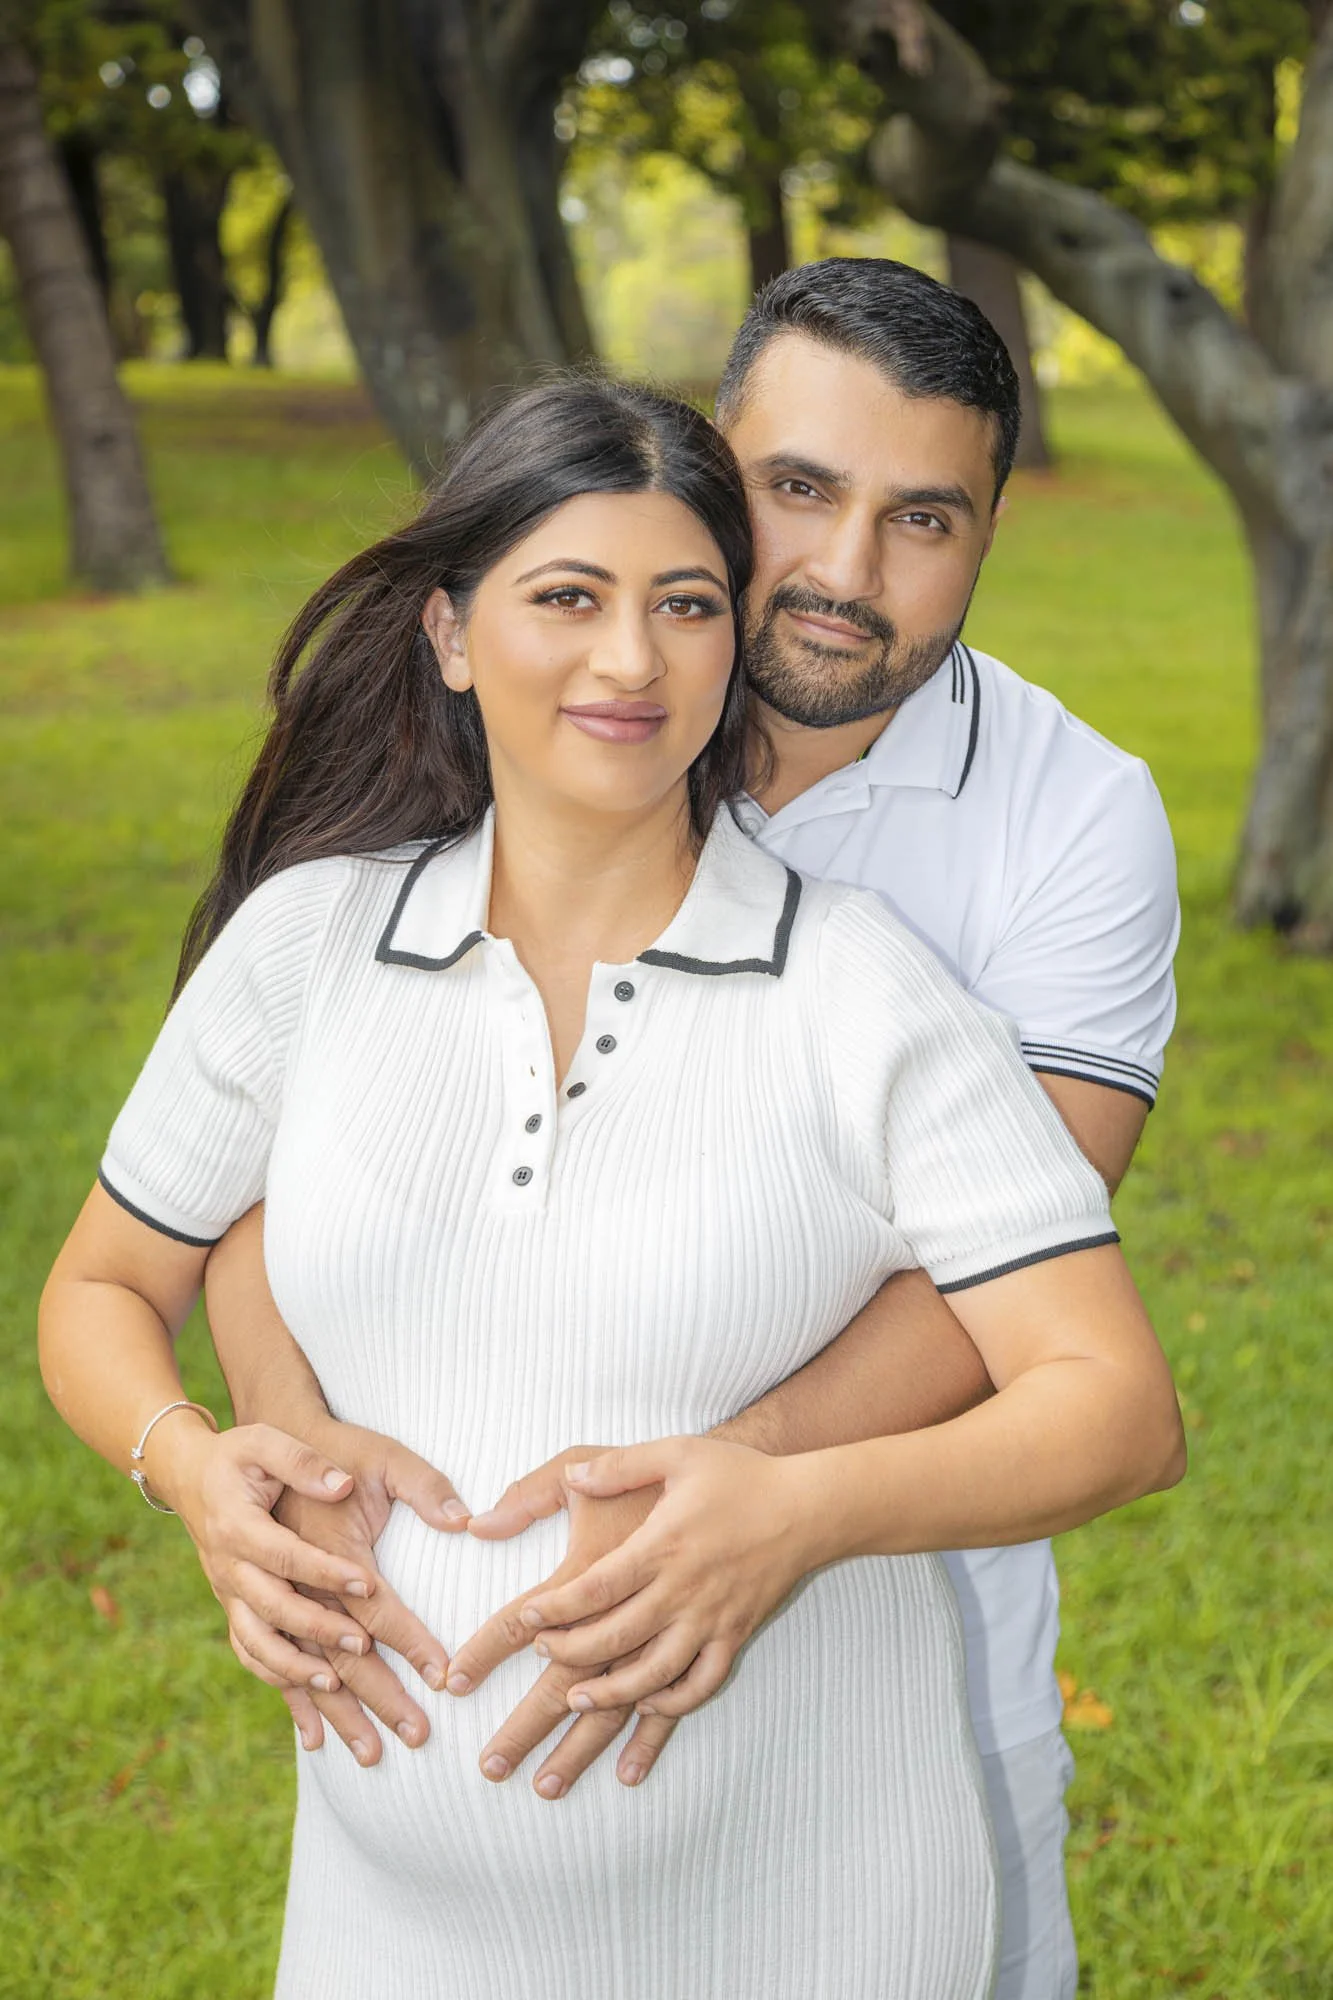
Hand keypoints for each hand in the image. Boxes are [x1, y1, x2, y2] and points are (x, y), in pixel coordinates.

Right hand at [156, 1413, 466, 1762]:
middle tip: (407, 1716)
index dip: (333, 1577)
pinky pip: (262, 1664)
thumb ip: (308, 1462)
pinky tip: (318, 1738)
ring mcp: (234, 1601)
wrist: (195, 1474)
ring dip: (322, 1700)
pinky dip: (289, 1698)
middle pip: (294, 1629)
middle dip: (354, 1675)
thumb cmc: (243, 1454)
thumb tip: (344, 1482)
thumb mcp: (269, 1441)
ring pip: (277, 1660)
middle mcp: (235, 1574)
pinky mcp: (241, 1615)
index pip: (297, 1560)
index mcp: (245, 1529)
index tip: (374, 1595)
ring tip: (368, 1739)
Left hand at [514, 1436, 822, 1716]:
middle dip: (570, 1654)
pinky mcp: (736, 1634)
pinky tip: (647, 1704)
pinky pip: (702, 1683)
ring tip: (578, 1699)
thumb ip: (620, 1465)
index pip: (596, 1589)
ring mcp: (712, 1618)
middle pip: (615, 1638)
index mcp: (663, 1545)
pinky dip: (672, 1702)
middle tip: (542, 1653)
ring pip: (654, 1673)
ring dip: (611, 1694)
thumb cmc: (740, 1475)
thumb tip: (573, 1475)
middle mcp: (684, 1589)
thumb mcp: (677, 1453)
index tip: (524, 1621)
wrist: (808, 1506)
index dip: (555, 1610)